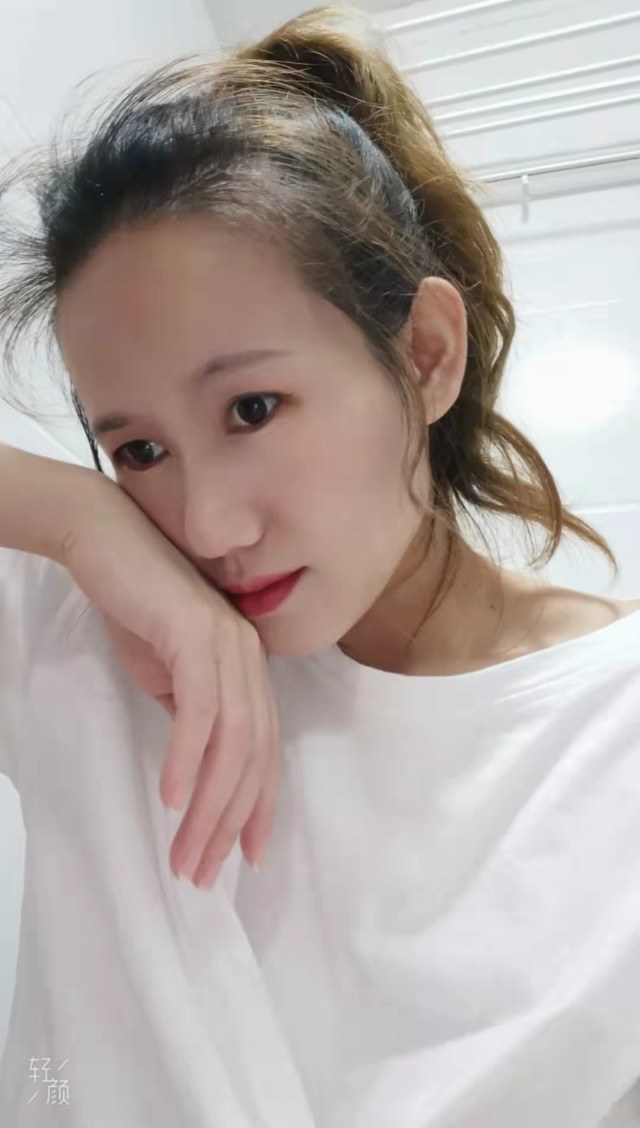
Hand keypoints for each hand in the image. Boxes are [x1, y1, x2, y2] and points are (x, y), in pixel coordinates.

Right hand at [61, 479, 280, 888]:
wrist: (105, 541)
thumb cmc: (134, 605)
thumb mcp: (165, 674)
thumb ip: (189, 715)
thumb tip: (197, 767)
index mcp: (248, 670)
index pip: (264, 751)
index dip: (259, 809)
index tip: (243, 858)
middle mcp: (250, 660)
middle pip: (253, 758)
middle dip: (229, 824)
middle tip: (199, 873)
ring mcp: (230, 645)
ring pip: (232, 744)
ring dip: (208, 808)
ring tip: (184, 855)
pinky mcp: (197, 635)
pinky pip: (201, 711)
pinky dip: (188, 759)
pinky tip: (170, 797)